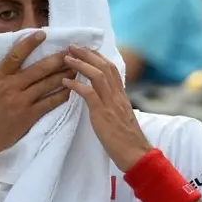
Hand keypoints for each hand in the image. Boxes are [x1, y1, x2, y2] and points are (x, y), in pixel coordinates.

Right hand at [0, 31, 74, 158]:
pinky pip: (49, 104)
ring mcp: (22, 102)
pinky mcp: (29, 116)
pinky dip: (60, 96)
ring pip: (47, 85)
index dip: (30, 43)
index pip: (16, 55)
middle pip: (39, 69)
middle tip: (71, 51)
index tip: (42, 34)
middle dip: (57, 59)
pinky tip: (71, 89)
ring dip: (63, 75)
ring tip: (76, 67)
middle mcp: (12, 87)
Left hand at [62, 45, 150, 170]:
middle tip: (72, 46)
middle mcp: (118, 95)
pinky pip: (88, 93)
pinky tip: (65, 81)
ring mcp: (111, 103)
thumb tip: (102, 99)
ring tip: (66, 58)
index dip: (97, 57)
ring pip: (97, 75)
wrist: (136, 154)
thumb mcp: (121, 117)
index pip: (111, 69)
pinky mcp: (103, 114)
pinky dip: (76, 85)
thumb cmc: (127, 140)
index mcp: (122, 95)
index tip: (85, 50)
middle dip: (87, 54)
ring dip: (80, 64)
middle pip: (104, 66)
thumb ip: (112, 105)